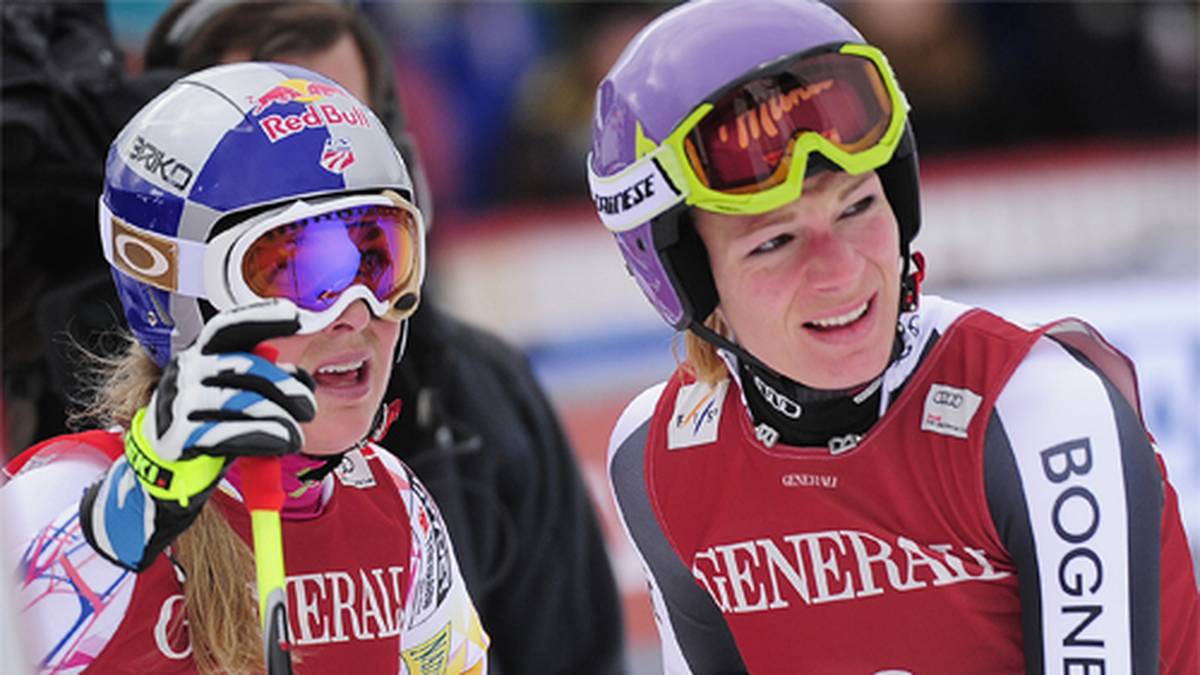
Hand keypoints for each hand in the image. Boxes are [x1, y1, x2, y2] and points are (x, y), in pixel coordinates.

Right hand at [125, 299, 316, 506]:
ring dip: (278, 420)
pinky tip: (281, 443)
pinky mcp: (176, 435)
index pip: (229, 327)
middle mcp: (188, 368)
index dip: (262, 318)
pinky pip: (226, 434)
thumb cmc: (213, 419)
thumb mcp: (239, 391)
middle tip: (309, 409)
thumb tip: (301, 378)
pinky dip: (262, 438)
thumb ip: (268, 377)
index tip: (295, 317)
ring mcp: (178, 400)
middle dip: (285, 388)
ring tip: (295, 436)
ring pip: (239, 401)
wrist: (171, 463)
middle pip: (245, 366)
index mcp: (204, 351)